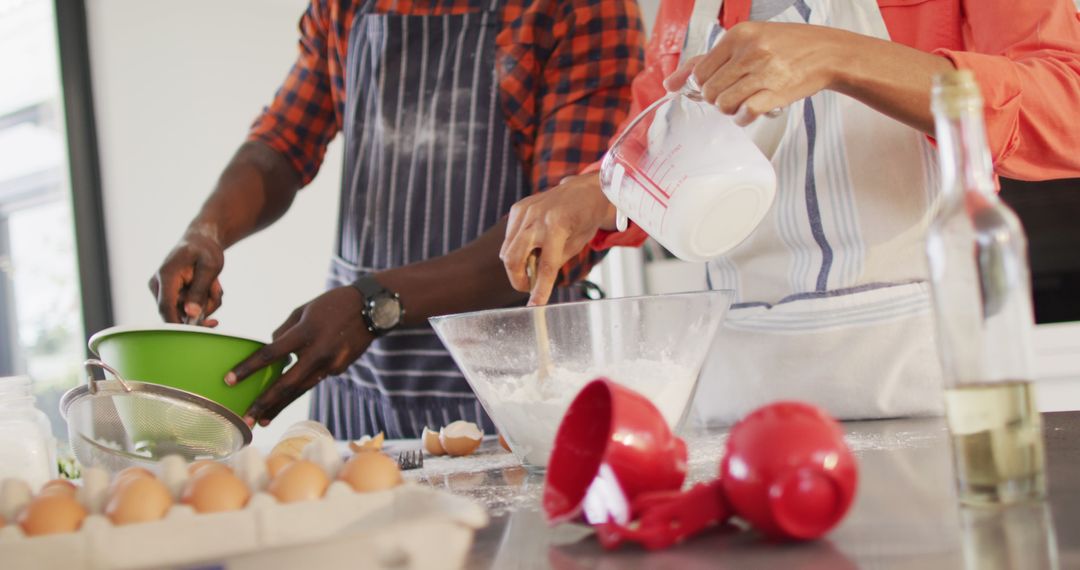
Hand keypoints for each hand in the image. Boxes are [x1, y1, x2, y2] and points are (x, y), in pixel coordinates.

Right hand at [149, 227, 224, 325]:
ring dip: (206, 303)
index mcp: (166, 276)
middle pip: (177, 314)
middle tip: (216, 291)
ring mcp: (162, 292)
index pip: (166, 308)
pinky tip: (210, 286)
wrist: (201, 240)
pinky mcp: (169, 296)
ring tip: (214, 283)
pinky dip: (203, 302)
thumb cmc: (206, 250)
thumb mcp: (210, 267)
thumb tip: (191, 314)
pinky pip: (188, 309)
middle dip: (203, 308)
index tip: (194, 336)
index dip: (178, 325)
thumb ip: (200, 290)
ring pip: (186, 313)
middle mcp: (158, 286)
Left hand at [226, 285, 374, 426]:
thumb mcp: (304, 310)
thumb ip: (284, 331)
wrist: (373, 309)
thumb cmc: (333, 303)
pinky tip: (286, 397)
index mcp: (305, 332)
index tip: (228, 381)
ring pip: (300, 390)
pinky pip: (313, 379)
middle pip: (286, 384)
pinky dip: (299, 387)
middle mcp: (318, 352)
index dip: (248, 368)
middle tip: (246, 419)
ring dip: (280, 407)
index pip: (271, 354)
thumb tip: (272, 348)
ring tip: (262, 421)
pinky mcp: (338, 369)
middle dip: (264, 403)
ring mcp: (330, 364)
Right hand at [500, 173, 614, 305]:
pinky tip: (531, 246)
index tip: (534, 306)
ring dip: (516, 265)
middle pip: (513, 258)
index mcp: (558, 226)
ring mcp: (525, 210)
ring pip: (506, 250)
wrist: (585, 189)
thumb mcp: (576, 244)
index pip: (545, 266)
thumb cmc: (585, 219)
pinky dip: (515, 248)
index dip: (540, 289)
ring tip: (533, 265)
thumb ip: (553, 261)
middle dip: (518, 279)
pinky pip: (509, 237)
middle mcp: (537, 217)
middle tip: (528, 287)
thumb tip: (534, 280)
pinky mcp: (518, 208)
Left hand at [664, 22, 850, 125]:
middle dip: (716, 99)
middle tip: (731, 95)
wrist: (826, 52)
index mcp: (739, 35)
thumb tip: (670, 84)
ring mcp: (763, 72)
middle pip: (709, 90)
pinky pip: (745, 113)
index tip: (716, 86)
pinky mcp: (776, 92)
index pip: (699, 71)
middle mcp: (750, 51)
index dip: (704, 85)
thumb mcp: (746, 42)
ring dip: (729, 110)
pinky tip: (750, 111)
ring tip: (742, 102)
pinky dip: (743, 118)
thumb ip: (706, 60)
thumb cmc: (785, 47)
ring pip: (723, 104)